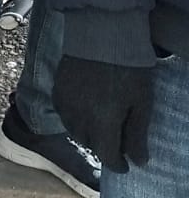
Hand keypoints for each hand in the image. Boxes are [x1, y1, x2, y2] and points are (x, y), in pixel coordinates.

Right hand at [53, 55, 152, 172]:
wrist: (99, 33)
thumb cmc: (127, 67)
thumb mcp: (141, 101)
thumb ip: (137, 134)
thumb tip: (138, 161)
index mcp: (102, 124)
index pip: (107, 156)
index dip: (118, 164)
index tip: (127, 164)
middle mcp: (79, 119)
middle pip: (90, 144)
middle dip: (104, 147)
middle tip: (116, 139)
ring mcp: (65, 104)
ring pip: (74, 131)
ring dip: (88, 133)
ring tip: (100, 124)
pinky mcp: (56, 89)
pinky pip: (64, 114)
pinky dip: (74, 118)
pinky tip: (84, 108)